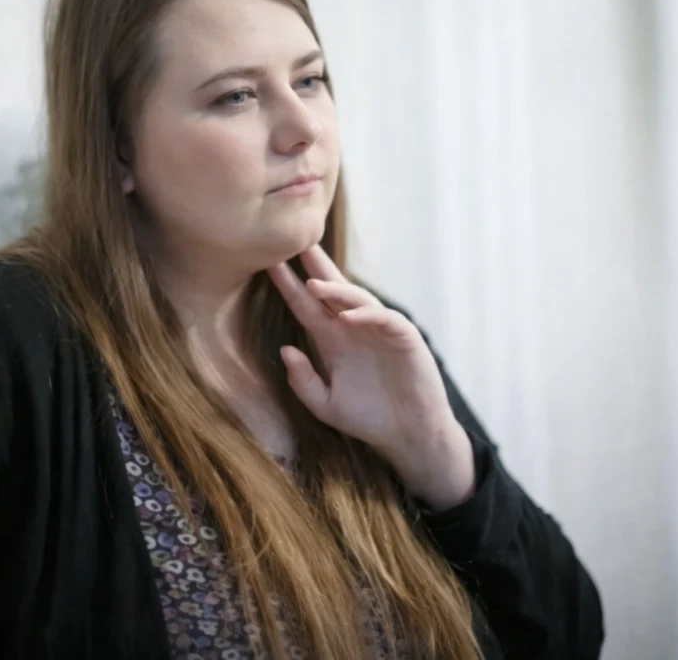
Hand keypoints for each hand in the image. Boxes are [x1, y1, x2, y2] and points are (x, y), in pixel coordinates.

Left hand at [266, 245, 476, 509]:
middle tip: (295, 243)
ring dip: (336, 291)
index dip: (289, 286)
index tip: (268, 266)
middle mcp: (353, 328)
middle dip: (314, 267)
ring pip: (356, 300)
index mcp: (332, 340)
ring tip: (313, 284)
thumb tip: (285, 350)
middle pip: (331, 290)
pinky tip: (347, 316)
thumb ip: (304, 381)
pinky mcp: (403, 338)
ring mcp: (379, 330)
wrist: (408, 435)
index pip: (307, 307)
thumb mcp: (326, 405)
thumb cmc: (369, 418)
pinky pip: (383, 319)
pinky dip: (366, 315)